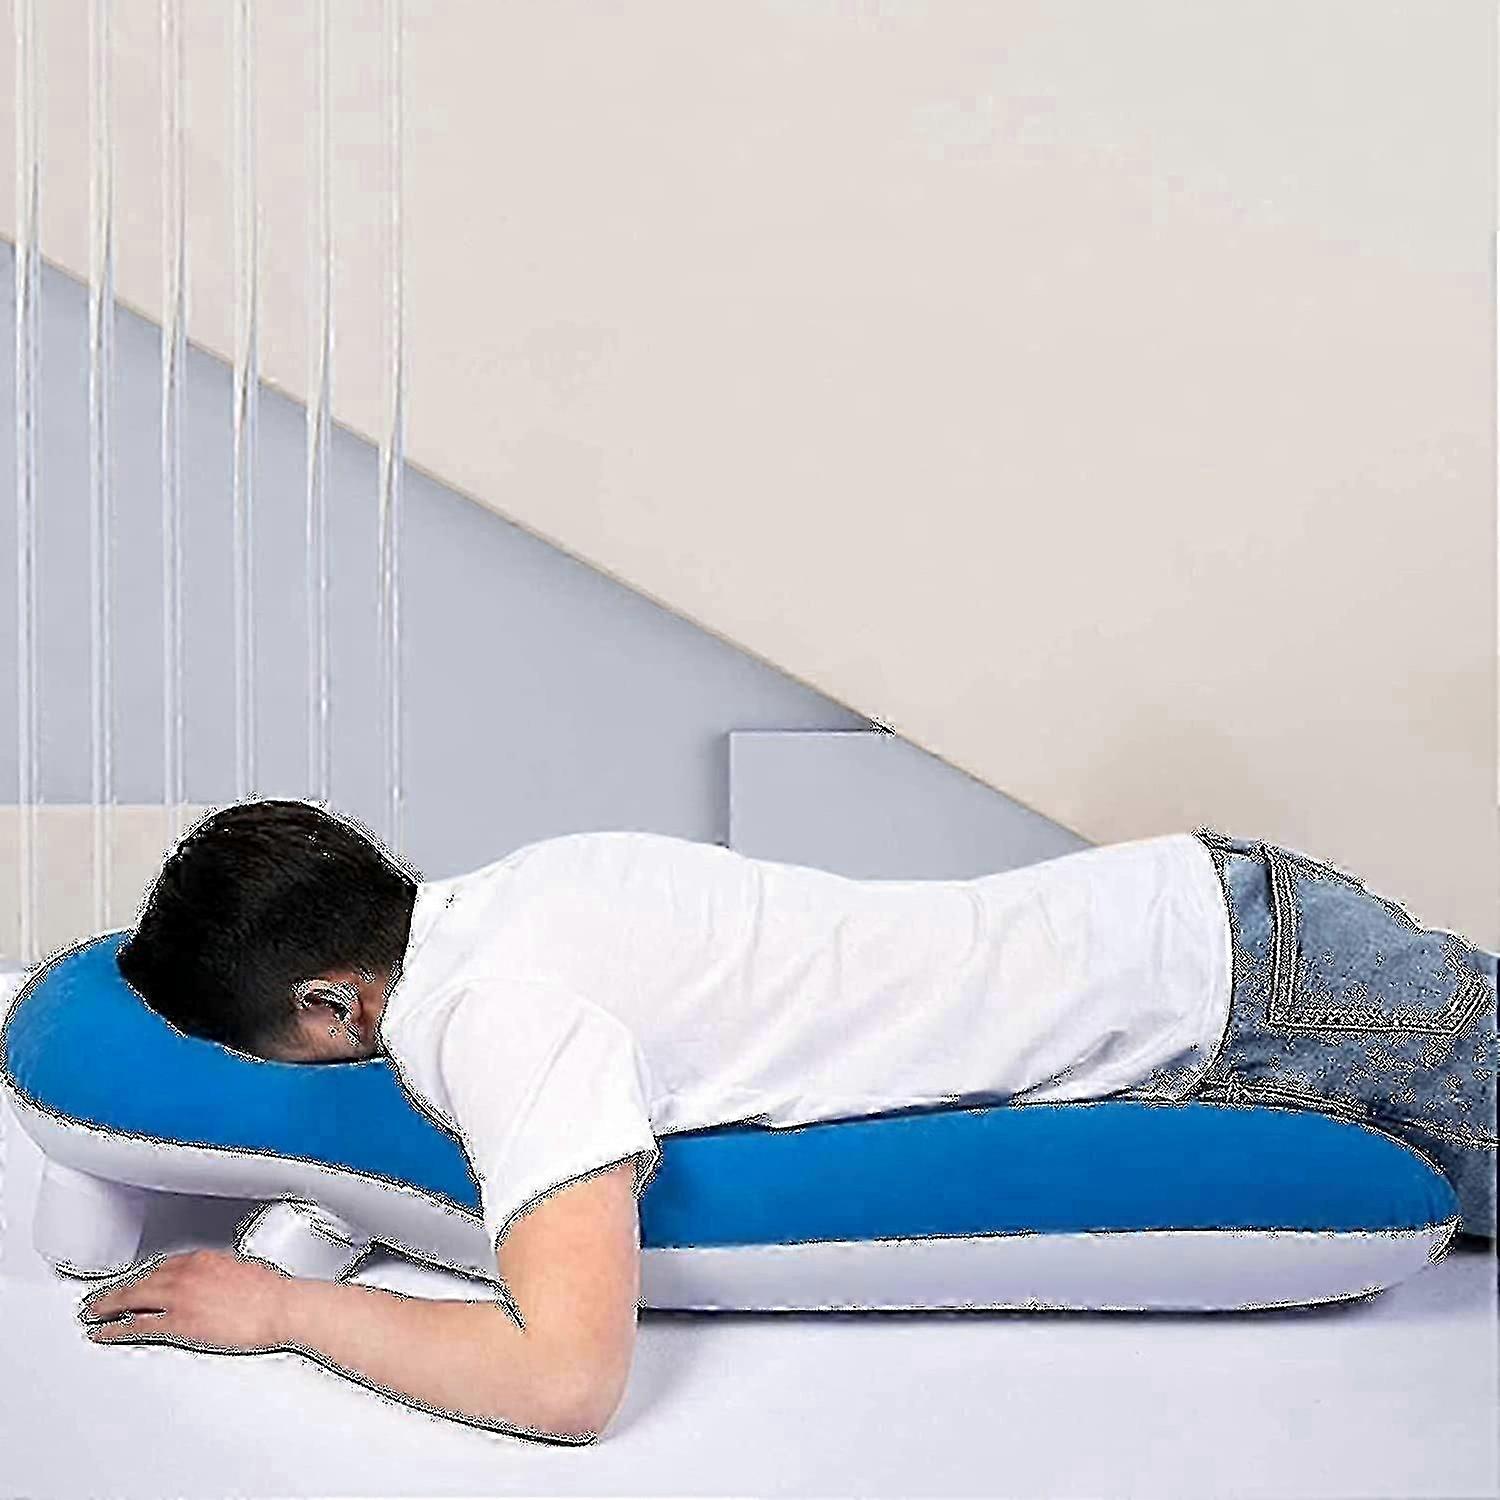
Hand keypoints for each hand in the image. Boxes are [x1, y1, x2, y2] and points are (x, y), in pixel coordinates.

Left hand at [79, 1248, 295, 1353]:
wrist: (283, 1306)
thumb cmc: (274, 1294)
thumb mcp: (244, 1273)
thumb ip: (221, 1277)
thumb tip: (216, 1288)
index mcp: (204, 1258)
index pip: (164, 1266)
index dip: (146, 1276)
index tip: (137, 1283)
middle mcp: (187, 1273)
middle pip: (142, 1279)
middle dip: (118, 1289)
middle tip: (100, 1298)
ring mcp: (181, 1297)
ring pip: (133, 1298)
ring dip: (109, 1305)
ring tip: (93, 1314)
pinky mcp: (179, 1322)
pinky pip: (138, 1325)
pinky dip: (116, 1328)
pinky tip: (104, 1333)